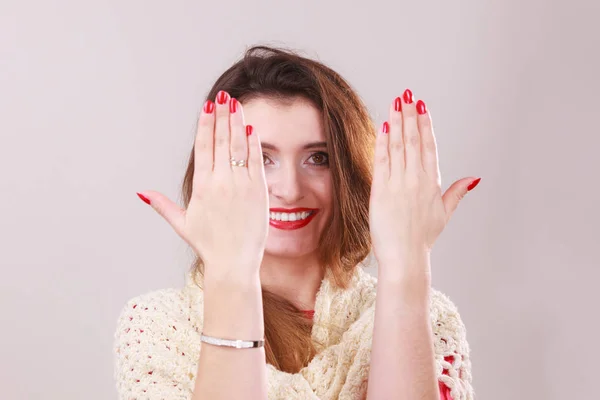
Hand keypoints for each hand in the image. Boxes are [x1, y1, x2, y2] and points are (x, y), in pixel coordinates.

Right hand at [136, 91, 268, 277]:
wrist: (233, 262)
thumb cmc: (209, 244)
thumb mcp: (182, 223)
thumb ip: (162, 205)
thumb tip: (142, 192)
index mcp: (201, 186)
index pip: (203, 147)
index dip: (205, 124)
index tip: (207, 107)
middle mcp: (220, 182)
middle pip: (221, 140)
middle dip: (222, 115)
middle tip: (223, 95)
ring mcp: (240, 185)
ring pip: (238, 146)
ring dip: (237, 123)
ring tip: (236, 104)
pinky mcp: (258, 191)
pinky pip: (255, 161)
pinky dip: (253, 144)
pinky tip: (251, 128)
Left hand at [369, 89, 480, 270]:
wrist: (405, 256)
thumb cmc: (423, 238)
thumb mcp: (444, 214)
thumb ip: (458, 192)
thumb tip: (475, 179)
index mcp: (432, 183)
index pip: (429, 146)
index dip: (426, 124)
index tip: (422, 106)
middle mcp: (416, 180)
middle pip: (414, 140)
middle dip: (410, 115)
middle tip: (407, 94)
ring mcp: (398, 184)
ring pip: (398, 146)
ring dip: (397, 122)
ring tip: (395, 103)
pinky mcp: (381, 191)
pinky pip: (382, 161)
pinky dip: (382, 143)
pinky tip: (383, 126)